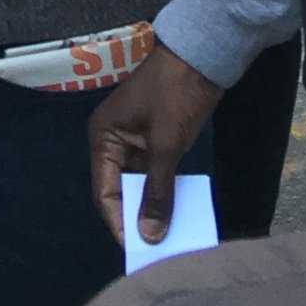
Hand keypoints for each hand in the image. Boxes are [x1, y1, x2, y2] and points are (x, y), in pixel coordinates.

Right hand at [89, 44, 223, 244]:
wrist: (202, 54)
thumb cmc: (175, 93)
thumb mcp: (166, 144)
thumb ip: (157, 191)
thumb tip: (149, 236)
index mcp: (103, 137)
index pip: (104, 192)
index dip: (119, 222)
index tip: (138, 252)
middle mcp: (113, 142)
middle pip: (119, 191)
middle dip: (136, 219)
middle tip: (155, 252)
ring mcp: (135, 142)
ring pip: (139, 186)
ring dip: (152, 208)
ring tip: (169, 239)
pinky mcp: (155, 142)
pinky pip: (155, 177)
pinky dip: (164, 194)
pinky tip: (179, 214)